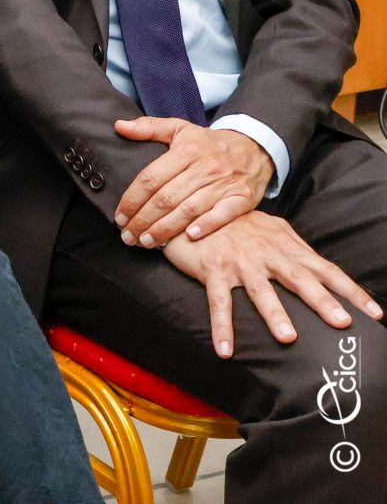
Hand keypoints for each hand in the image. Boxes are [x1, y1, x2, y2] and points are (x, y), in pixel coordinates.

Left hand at [114, 116, 274, 246]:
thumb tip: (119, 126)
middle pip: (166, 198)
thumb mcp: (179, 128)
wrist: (254, 147)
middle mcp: (204, 168)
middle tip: (127, 236)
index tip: (119, 216)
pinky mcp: (242, 198)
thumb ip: (148, 127)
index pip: (151, 178)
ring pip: (189, 210)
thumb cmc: (208, 142)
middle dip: (143, 220)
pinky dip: (207, 225)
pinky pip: (223, 214)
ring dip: (165, 229)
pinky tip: (189, 236)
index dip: (132, 199)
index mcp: (185, 151)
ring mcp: (224, 184)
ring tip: (146, 242)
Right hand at [161, 212, 383, 357]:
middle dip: (322, 300)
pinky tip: (226, 351)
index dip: (350, 291)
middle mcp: (266, 253)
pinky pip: (219, 302)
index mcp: (285, 245)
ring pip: (261, 290)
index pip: (325, 269)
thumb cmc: (234, 223)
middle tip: (342, 322)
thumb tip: (319, 266)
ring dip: (275, 314)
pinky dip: (222, 327)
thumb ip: (293, 246)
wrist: (192, 210)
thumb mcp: (269, 227)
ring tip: (288, 338)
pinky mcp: (213, 270)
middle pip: (299, 278)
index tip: (374, 313)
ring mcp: (240, 262)